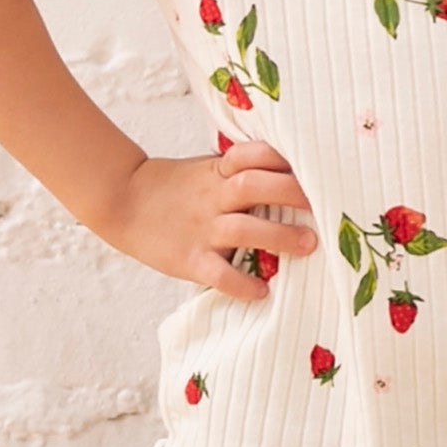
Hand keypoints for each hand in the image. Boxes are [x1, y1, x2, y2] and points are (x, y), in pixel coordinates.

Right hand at [92, 142, 320, 297]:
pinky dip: (241, 283)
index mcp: (218, 171)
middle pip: (253, 186)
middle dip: (291, 193)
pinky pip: (218, 273)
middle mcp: (212, 197)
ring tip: (309, 244)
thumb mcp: (207, 169)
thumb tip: (294, 170)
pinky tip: (261, 291)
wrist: (120, 200)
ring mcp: (201, 228)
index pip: (252, 155)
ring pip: (243, 228)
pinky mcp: (189, 258)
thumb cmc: (175, 187)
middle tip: (326, 205)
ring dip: (279, 236)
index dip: (281, 157)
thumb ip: (242, 169)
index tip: (313, 165)